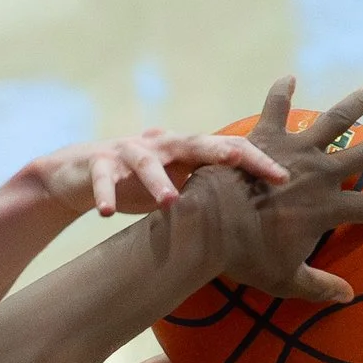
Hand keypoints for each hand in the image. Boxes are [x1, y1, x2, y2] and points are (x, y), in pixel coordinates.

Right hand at [35, 129, 287, 223]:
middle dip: (217, 150)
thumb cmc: (136, 185)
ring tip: (170, 201)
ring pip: (146, 161)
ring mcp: (128, 151)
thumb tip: (255, 220)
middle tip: (238, 160)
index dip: (254, 161)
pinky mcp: (97, 164)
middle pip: (194, 142)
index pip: (226, 150)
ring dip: (158, 180)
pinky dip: (104, 194)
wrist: (80, 175)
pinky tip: (105, 213)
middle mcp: (161, 144)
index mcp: (185, 150)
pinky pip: (102, 179)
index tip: (282, 177)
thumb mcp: (176, 186)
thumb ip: (206, 193)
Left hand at [189, 77, 362, 305]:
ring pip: (334, 121)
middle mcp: (319, 175)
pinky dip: (281, 92)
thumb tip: (349, 297)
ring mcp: (294, 152)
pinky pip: (276, 108)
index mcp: (327, 210)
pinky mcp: (265, 137)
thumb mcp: (284, 280)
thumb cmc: (246, 258)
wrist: (210, 226)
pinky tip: (289, 78)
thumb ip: (318, 287)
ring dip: (355, 105)